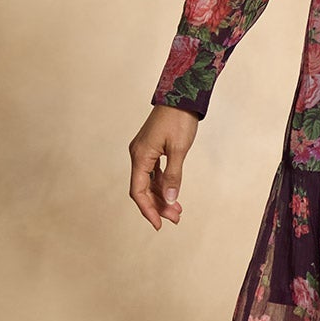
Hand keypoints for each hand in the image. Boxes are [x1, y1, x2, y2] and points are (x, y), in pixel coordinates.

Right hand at [129, 104, 198, 229]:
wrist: (182, 95)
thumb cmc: (179, 120)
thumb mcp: (178, 150)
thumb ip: (173, 176)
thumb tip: (169, 198)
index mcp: (140, 156)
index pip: (138, 191)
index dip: (147, 210)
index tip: (158, 225)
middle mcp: (138, 155)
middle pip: (143, 188)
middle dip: (157, 206)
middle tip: (175, 218)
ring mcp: (144, 151)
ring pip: (149, 181)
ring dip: (161, 196)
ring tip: (177, 211)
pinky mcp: (152, 148)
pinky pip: (154, 172)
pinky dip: (162, 184)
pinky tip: (172, 193)